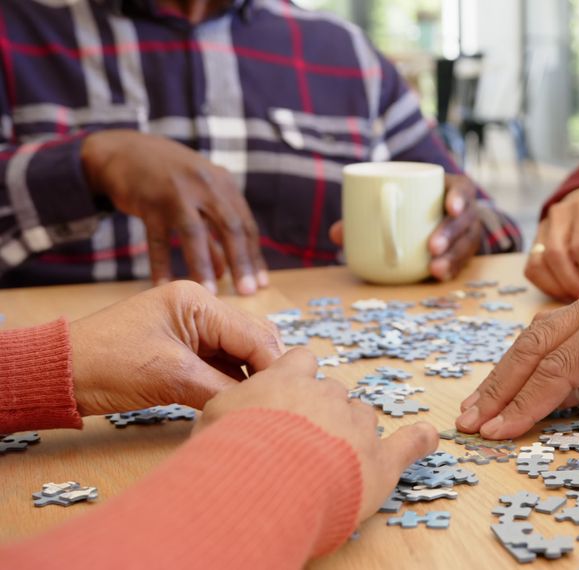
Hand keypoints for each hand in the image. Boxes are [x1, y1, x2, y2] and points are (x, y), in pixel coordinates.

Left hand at [69, 281, 283, 415]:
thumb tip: (261, 403)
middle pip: (253, 340)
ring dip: (251, 379)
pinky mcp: (183, 351)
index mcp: (198, 301)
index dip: (274, 366)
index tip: (290, 395)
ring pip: (240, 354)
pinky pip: (221, 365)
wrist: (57, 375)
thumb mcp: (171, 377)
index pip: (254, 333)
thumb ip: (222, 388)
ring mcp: (192, 330)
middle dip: (267, 370)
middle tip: (278, 402)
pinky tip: (239, 403)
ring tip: (261, 405)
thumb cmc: (106, 365)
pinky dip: (231, 384)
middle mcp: (200, 309)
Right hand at [81, 130, 268, 295]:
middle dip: (240, 262)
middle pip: (230, 228)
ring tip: (211, 292)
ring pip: (195, 234)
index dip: (254, 256)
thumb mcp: (199, 193)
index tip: (261, 283)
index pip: (246, 224)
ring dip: (204, 266)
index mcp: (223, 184)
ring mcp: (176, 192)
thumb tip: (226, 270)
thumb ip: (213, 228)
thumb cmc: (169, 178)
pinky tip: (164, 286)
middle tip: (247, 292)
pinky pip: (158, 240)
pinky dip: (161, 265)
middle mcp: (205, 185)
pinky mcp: (149, 202)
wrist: (124, 150)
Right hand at [198, 348, 438, 522]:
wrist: (260, 481)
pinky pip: (410, 444)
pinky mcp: (380, 461)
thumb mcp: (214, 415)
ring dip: (353, 434)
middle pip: (335, 393)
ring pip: (364, 417)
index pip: (303, 361)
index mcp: (289, 379)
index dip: (299, 378)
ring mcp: (357, 427)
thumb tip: (236, 407)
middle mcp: (328, 395)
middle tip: (300, 444)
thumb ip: (235, 403)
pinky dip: (418, 442)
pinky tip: (425, 439)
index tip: (290, 396)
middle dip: (323, 413)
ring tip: (331, 461)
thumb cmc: (230, 449)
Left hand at [328, 173, 484, 280]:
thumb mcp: (395, 202)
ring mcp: (467, 232)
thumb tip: (336, 234)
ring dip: (453, 257)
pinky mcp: (464, 251)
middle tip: (432, 247)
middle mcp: (465, 211)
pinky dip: (452, 270)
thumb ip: (367, 214)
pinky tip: (441, 277)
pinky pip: (463, 262)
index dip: (459, 197)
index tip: (449, 207)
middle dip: (450, 233)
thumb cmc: (409, 205)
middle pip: (465, 220)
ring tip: (435, 269)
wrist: (431, 217)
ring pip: (467, 244)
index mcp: (451, 189)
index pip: (463, 189)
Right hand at [455, 262, 578, 438]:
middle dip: (498, 387)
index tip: (497, 433)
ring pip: (535, 334)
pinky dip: (526, 355)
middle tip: (468, 421)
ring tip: (477, 405)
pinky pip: (551, 327)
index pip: (559, 368)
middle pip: (533, 346)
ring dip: (504, 371)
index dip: (524, 404)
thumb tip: (560, 398)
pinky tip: (509, 377)